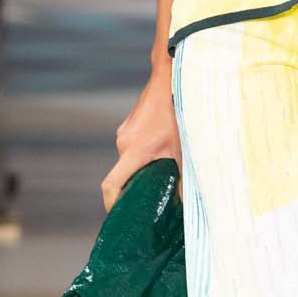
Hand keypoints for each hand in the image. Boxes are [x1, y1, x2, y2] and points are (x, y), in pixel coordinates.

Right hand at [101, 69, 181, 212]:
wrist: (170, 79)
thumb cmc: (177, 113)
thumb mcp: (183, 148)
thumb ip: (183, 178)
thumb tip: (187, 204)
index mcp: (133, 152)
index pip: (111, 185)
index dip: (110, 204)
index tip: (116, 216)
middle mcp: (123, 143)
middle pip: (123, 173)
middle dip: (134, 186)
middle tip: (150, 199)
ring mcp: (124, 132)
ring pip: (129, 159)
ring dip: (142, 168)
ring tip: (162, 172)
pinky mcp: (129, 125)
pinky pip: (132, 146)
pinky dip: (143, 155)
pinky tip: (162, 151)